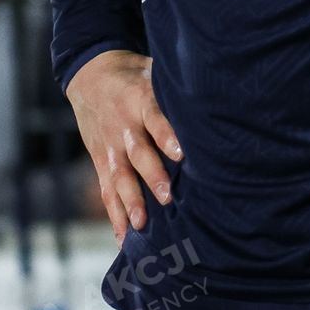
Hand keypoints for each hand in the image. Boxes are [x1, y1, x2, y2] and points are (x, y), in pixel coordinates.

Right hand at [64, 49, 181, 241]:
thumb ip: (177, 90)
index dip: (167, 136)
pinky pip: (106, 191)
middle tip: (168, 197)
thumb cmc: (135, 75)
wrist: (90, 76)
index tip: (181, 154)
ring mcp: (109, 147)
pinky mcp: (100, 162)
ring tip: (141, 225)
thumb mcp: (154, 71)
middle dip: (151, 176)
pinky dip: (114, 215)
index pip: (154, 118)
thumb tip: (219, 99)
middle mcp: (123, 126)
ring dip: (130, 201)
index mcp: (140, 100)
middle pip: (137, 153)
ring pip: (119, 176)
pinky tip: (124, 238)